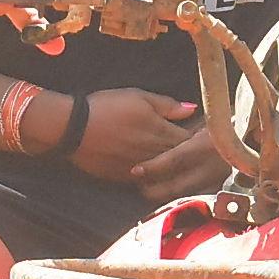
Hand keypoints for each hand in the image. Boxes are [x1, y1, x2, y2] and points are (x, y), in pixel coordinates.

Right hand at [65, 86, 200, 183]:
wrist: (74, 128)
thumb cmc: (106, 107)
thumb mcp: (138, 97)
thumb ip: (167, 105)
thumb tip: (192, 109)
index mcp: (161, 132)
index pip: (190, 140)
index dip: (200, 138)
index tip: (204, 134)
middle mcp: (154, 154)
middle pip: (181, 160)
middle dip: (190, 156)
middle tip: (198, 152)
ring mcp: (140, 169)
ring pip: (166, 174)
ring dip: (174, 169)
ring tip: (177, 163)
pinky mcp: (124, 178)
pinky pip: (147, 182)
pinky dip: (155, 178)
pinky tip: (156, 172)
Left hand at [127, 111, 231, 203]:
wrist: (265, 138)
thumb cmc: (233, 123)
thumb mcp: (211, 118)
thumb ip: (187, 123)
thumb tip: (168, 127)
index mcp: (207, 145)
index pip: (174, 160)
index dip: (153, 167)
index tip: (135, 170)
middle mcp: (213, 167)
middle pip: (176, 186)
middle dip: (153, 188)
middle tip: (138, 185)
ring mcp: (219, 183)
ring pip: (185, 196)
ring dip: (165, 195)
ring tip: (149, 190)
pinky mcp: (223, 192)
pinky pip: (198, 199)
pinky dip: (181, 198)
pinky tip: (171, 195)